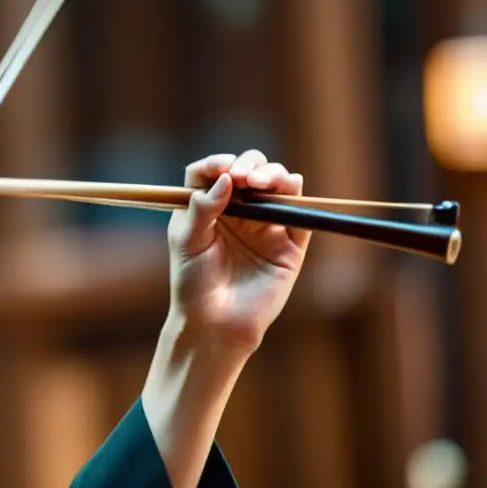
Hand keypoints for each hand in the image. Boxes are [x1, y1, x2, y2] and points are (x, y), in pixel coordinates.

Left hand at [166, 150, 310, 354]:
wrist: (214, 324)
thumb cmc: (193, 283)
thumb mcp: (187, 241)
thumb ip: (202, 208)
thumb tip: (226, 178)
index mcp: (208, 206)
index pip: (213, 171)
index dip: (218, 162)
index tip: (222, 167)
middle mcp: (238, 211)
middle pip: (249, 171)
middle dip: (249, 165)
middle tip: (242, 177)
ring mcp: (265, 226)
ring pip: (277, 186)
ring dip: (273, 175)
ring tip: (260, 182)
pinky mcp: (289, 245)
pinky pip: (299, 216)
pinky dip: (296, 197)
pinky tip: (290, 186)